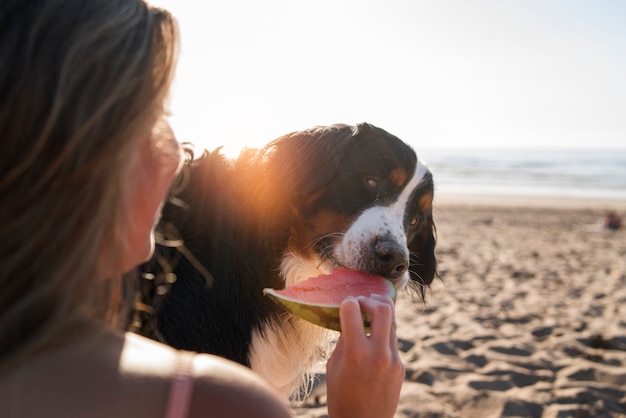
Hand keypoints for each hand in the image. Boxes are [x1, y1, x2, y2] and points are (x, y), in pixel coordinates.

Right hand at [325, 294, 403, 417]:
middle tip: (362, 302)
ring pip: (393, 321)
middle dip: (370, 299)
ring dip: (380, 312)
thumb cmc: (340, 397)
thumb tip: (352, 318)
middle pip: (384, 308)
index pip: (353, 310)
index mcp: (356, 353)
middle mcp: (378, 354)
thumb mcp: (333, 367)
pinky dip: (383, 332)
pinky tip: (373, 336)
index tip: (344, 304)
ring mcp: (394, 360)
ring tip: (369, 311)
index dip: (347, 302)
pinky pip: (393, 340)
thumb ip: (344, 340)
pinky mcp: (401, 366)